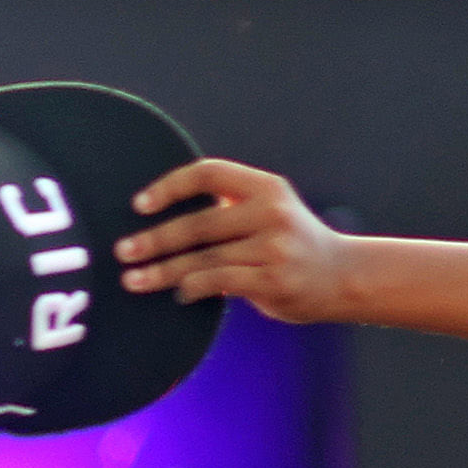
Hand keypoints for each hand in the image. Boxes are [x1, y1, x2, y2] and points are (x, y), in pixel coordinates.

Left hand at [118, 160, 355, 319]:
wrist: (345, 276)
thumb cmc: (292, 243)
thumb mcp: (269, 210)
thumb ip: (229, 206)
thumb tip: (162, 212)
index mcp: (266, 187)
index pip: (209, 174)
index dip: (170, 186)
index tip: (140, 205)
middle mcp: (272, 212)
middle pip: (198, 223)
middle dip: (154, 239)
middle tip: (122, 251)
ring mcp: (275, 248)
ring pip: (203, 258)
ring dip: (162, 271)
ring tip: (133, 279)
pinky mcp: (274, 281)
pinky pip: (219, 282)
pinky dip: (192, 288)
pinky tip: (179, 293)